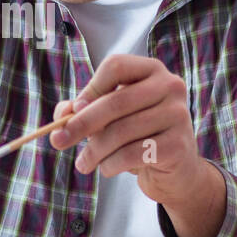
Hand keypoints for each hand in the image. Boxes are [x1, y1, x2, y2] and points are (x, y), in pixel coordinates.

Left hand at [48, 53, 205, 209]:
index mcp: (152, 70)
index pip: (116, 67)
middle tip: (58, 141)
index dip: (90, 88)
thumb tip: (62, 115)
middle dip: (81, 124)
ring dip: (94, 151)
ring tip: (83, 163)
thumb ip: (83, 111)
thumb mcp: (110, 118)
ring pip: (122, 131)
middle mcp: (170, 86)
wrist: (175, 170)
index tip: (73, 111)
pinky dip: (111, 164)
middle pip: (116, 101)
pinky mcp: (178, 145)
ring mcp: (178, 115)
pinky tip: (107, 169)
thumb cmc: (138, 136)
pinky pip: (132, 154)